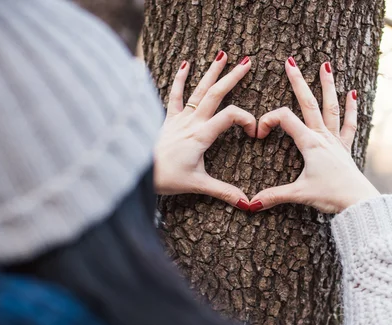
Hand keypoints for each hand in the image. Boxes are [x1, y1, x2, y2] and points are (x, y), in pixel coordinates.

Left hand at [154, 52, 255, 209]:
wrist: (136, 171)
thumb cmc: (165, 178)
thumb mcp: (198, 185)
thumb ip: (224, 192)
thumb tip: (247, 203)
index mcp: (202, 135)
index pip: (231, 116)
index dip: (247, 119)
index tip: (254, 133)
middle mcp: (192, 121)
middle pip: (216, 93)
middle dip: (233, 77)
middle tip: (247, 62)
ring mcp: (179, 118)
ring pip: (198, 90)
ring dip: (211, 71)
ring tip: (223, 54)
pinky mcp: (168, 119)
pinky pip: (174, 95)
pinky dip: (179, 79)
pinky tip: (185, 64)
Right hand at [250, 58, 379, 213]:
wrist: (358, 202)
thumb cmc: (331, 195)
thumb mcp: (299, 194)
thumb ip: (274, 196)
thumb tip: (251, 203)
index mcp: (310, 143)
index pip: (285, 119)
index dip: (268, 120)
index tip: (259, 134)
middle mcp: (323, 136)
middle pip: (309, 103)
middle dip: (297, 82)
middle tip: (290, 62)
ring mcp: (335, 140)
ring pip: (330, 107)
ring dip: (327, 86)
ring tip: (325, 66)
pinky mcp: (344, 148)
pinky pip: (348, 124)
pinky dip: (351, 109)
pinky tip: (353, 94)